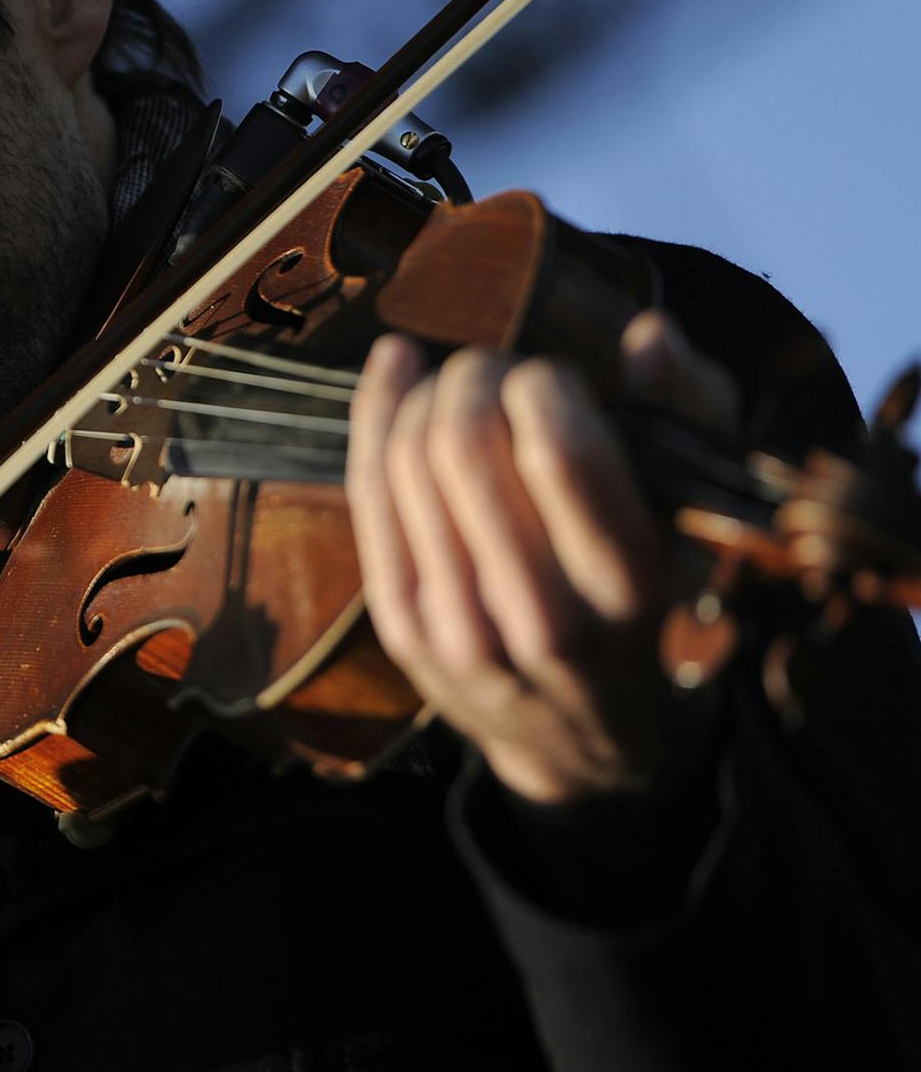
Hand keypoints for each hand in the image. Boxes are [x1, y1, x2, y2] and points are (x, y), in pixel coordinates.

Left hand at [346, 311, 738, 804]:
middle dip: (475, 377)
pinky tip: (396, 369)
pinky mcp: (401, 623)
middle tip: (495, 371)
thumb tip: (648, 334)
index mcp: (627, 586)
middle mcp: (538, 616)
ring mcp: (458, 626)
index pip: (559, 452)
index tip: (549, 380)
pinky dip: (377, 413)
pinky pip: (369, 491)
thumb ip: (694, 413)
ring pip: (407, 459)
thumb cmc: (653, 595)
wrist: (581, 737)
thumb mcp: (702, 514)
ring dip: (428, 393)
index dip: (541, 384)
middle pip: (464, 446)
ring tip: (459, 385)